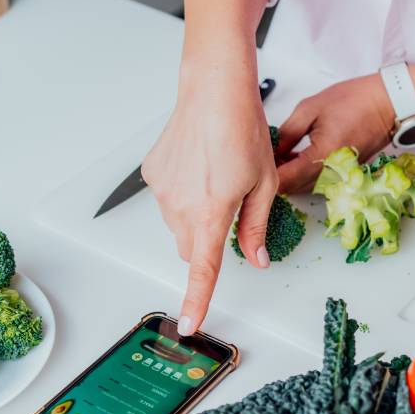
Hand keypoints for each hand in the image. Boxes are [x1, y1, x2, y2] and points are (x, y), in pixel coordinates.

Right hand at [142, 75, 276, 335]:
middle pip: (190, 247)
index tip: (190, 323)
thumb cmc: (243, 130)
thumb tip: (256, 258)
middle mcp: (180, 206)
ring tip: (215, 176)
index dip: (197, 299)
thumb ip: (256, 227)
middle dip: (208, 241)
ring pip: (177, 224)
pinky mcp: (151, 174)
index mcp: (212, 213)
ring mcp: (161, 190)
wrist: (214, 90)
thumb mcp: (263, 183)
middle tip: (231, 207)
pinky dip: (182, 194)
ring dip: (195, 215)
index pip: (203, 269)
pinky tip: (198, 166)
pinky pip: (167, 199)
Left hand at [276, 74, 395, 192]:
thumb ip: (287, 134)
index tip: (257, 159)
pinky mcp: (343, 176)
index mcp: (321, 157)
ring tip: (282, 151)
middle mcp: (331, 174)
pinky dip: (303, 173)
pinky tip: (297, 156)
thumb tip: (271, 150)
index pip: (284, 180)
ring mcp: (339, 178)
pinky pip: (316, 182)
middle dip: (275, 173)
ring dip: (289, 174)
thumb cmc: (355, 101)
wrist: (388, 104)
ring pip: (302, 187)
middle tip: (266, 152)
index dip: (266, 172)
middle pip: (292, 188)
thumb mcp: (310, 109)